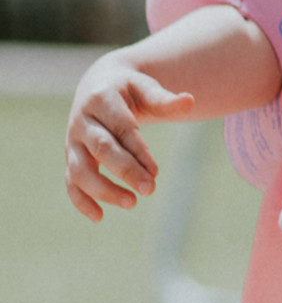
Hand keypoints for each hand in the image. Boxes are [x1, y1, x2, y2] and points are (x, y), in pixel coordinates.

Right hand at [65, 60, 195, 221]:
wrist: (97, 85)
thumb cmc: (129, 90)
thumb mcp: (146, 87)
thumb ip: (165, 99)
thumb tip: (190, 101)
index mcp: (102, 100)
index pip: (122, 128)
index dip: (139, 151)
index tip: (156, 171)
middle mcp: (83, 121)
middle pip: (101, 148)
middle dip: (125, 171)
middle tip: (150, 189)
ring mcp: (73, 141)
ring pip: (80, 169)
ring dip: (103, 189)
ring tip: (132, 203)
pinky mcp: (71, 157)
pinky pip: (70, 181)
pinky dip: (81, 200)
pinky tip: (99, 216)